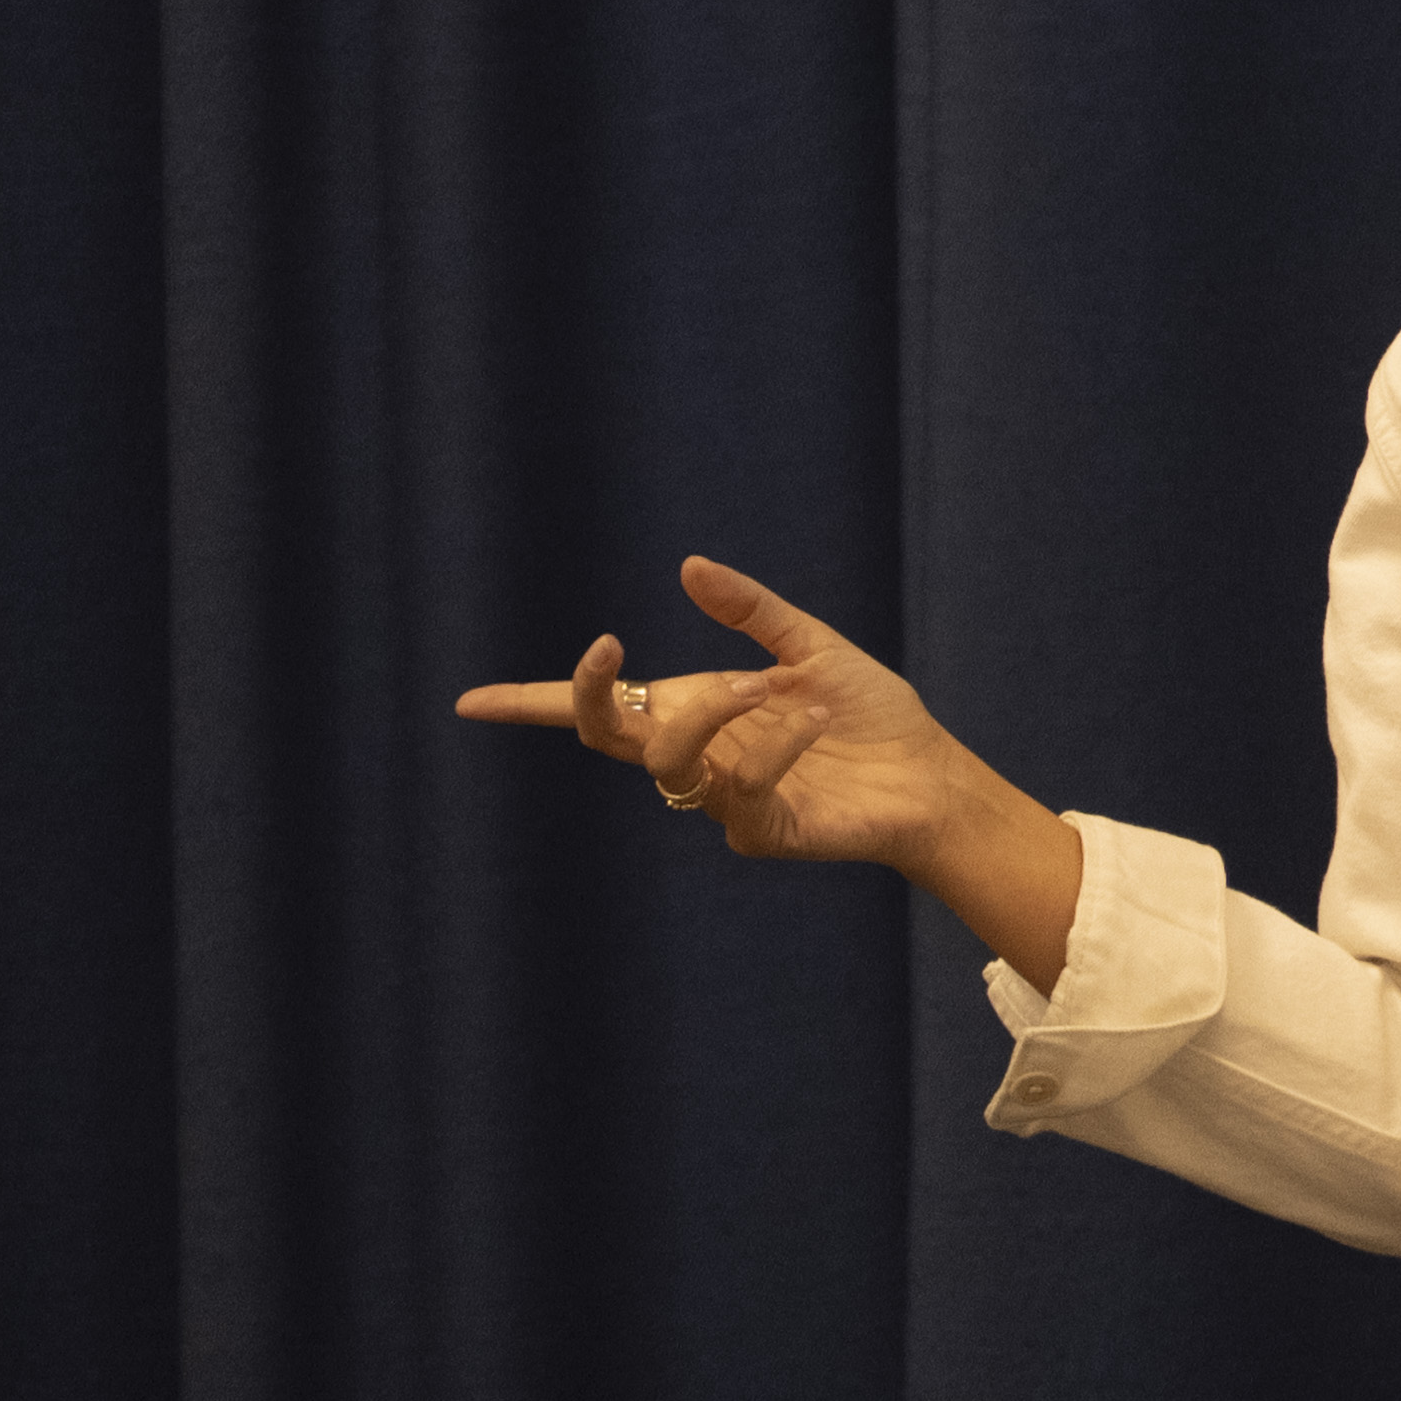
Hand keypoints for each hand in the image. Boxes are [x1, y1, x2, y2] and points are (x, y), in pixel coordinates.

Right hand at [458, 553, 972, 860]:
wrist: (931, 776)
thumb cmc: (870, 716)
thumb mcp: (811, 648)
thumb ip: (751, 611)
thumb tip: (687, 567)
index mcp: (699, 711)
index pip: (602, 711)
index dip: (533, 705)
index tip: (469, 703)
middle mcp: (699, 757)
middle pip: (607, 734)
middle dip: (590, 692)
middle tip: (611, 647)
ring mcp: (722, 799)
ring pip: (668, 761)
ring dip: (710, 710)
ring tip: (768, 685)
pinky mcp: (760, 833)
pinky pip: (739, 789)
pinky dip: (773, 745)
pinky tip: (813, 721)